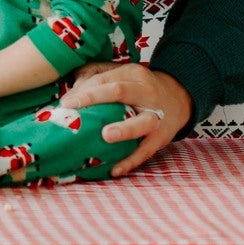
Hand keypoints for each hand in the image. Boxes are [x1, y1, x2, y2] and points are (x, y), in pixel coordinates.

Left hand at [58, 63, 191, 175]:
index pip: (105, 79)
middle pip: (120, 92)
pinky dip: (130, 161)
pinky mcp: (161, 138)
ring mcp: (156, 116)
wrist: (178, 99)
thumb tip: (72, 89)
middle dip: (94, 98)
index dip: (84, 90)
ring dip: (124, 130)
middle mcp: (146, 92)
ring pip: (141, 122)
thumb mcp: (122, 74)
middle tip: (72, 108)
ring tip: (105, 136)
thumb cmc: (139, 88)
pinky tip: (114, 169)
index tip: (65, 102)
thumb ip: (96, 75)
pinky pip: (146, 151)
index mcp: (134, 74)